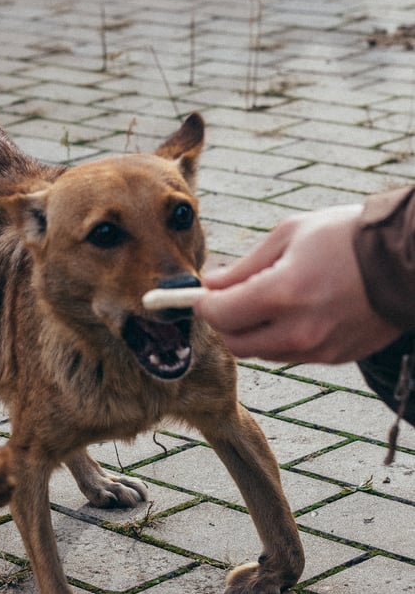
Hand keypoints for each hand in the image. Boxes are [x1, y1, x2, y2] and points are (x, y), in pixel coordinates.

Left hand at [194, 205, 400, 362]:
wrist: (407, 260)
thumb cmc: (346, 238)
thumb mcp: (288, 236)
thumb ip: (243, 266)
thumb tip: (209, 285)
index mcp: (282, 293)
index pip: (220, 314)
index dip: (202, 304)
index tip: (199, 295)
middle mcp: (297, 330)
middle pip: (235, 342)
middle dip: (223, 322)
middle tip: (227, 300)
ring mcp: (317, 349)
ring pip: (261, 352)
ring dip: (250, 331)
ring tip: (264, 301)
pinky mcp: (333, 358)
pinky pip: (289, 355)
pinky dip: (279, 338)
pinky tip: (294, 312)